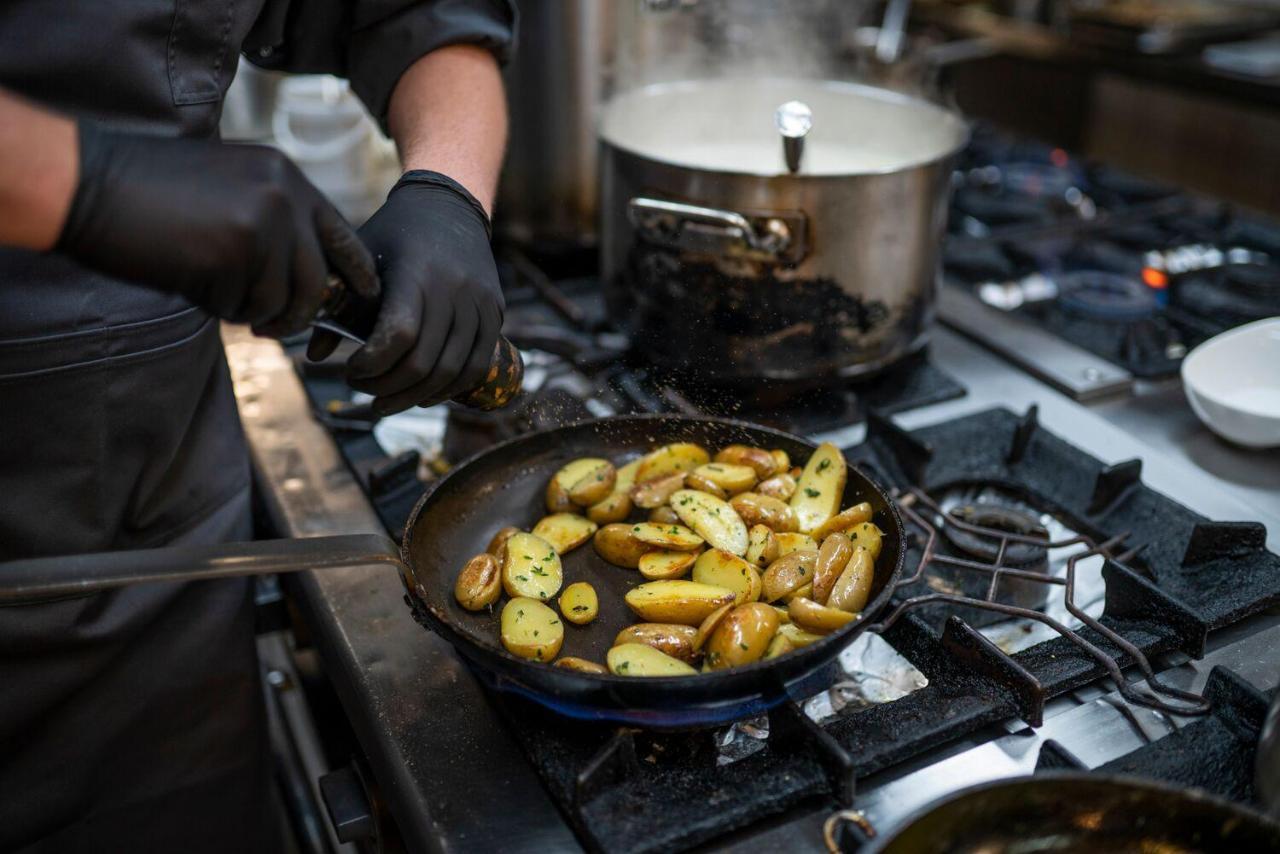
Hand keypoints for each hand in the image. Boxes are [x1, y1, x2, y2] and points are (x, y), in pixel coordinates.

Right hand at [57, 122, 376, 336]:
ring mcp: (262, 224)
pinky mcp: (234, 255)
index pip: (343, 235)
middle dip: (299, 313)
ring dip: (253, 312)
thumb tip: (315, 279)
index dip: (356, 275)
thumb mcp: (231, 186)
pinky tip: (192, 282)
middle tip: (275, 327)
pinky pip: (243, 307)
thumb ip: (277, 220)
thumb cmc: (151, 192)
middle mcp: (283, 196)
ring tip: (216, 291)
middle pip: (318, 281)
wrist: (89, 184)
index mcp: (286, 176)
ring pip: (282, 300)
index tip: (361, 299)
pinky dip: (220, 309)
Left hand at [308, 171, 503, 414]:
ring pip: (451, 371)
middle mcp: (453, 288)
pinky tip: (425, 395)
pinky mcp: (495, 312)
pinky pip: (478, 365)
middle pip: (423, 361)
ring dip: (416, 396)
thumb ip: (337, 306)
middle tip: (363, 389)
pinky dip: (451, 388)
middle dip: (387, 387)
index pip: (399, 335)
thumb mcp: (361, 259)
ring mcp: (479, 302)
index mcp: (415, 272)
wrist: (448, 207)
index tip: (351, 370)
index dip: (373, 364)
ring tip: (388, 401)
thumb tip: (313, 356)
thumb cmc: (394, 236)